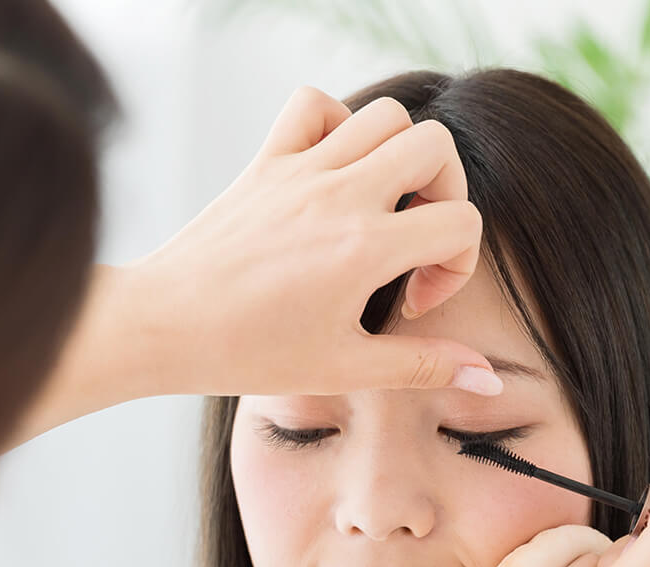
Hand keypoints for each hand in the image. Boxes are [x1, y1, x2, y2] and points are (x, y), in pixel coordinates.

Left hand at [15, 87, 504, 446]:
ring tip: (379, 204)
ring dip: (399, 153)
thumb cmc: (244, 354)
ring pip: (383, 115)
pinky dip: (334, 122)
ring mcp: (299, 171)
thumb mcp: (342, 369)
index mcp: (365, 248)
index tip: (413, 300)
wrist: (160, 327)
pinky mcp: (264, 162)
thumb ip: (422, 366)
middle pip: (435, 144)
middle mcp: (338, 196)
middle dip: (444, 191)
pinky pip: (311, 104)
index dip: (456, 264)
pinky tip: (329, 172)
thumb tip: (488, 378)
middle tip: (413, 238)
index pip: (460, 221)